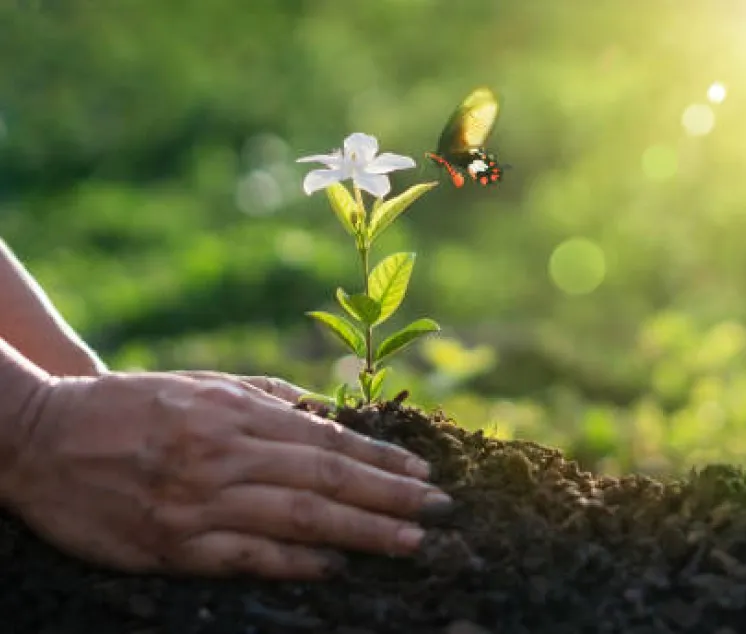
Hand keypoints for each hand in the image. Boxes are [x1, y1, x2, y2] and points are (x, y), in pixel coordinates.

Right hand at [2, 371, 449, 578]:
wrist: (42, 437)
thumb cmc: (131, 405)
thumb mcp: (201, 384)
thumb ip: (266, 398)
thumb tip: (329, 415)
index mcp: (234, 412)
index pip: (327, 440)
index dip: (380, 461)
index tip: (423, 476)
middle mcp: (223, 454)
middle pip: (324, 479)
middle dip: (389, 497)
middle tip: (438, 513)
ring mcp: (198, 502)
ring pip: (297, 519)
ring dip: (361, 532)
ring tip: (409, 543)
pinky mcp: (171, 545)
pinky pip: (246, 557)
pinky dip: (295, 564)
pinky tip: (335, 568)